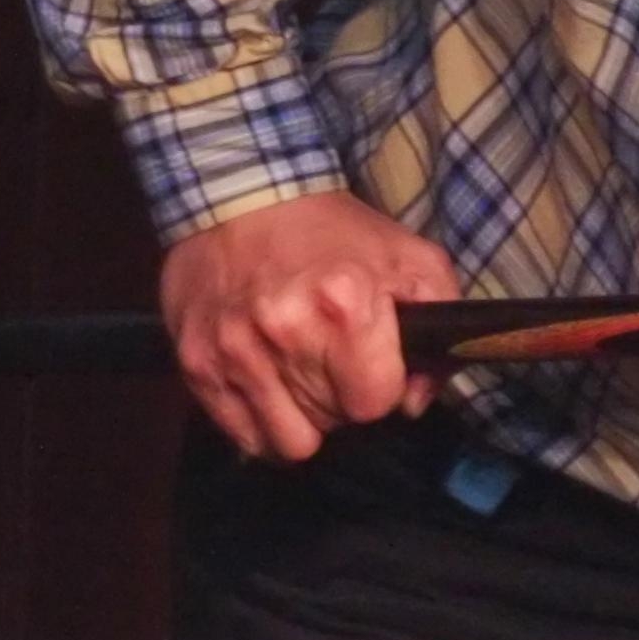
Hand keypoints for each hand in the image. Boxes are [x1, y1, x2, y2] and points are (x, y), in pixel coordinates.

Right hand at [159, 192, 458, 461]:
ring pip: (290, 443)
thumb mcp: (412, 259)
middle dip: (343, 400)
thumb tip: (416, 401)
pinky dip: (262, 422)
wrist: (245, 196)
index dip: (383, 388)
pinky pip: (245, 437)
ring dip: (304, 418)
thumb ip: (441, 324)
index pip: (375, 402)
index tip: (375, 364)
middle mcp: (286, 329)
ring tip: (302, 374)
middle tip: (335, 359)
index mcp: (346, 301)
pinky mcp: (197, 363)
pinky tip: (270, 384)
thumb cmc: (335, 233)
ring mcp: (235, 349)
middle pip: (334, 422)